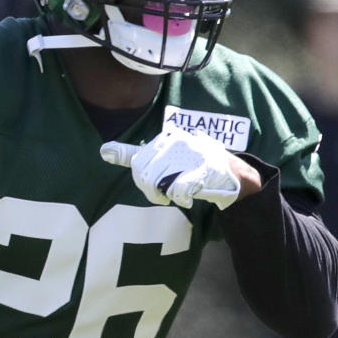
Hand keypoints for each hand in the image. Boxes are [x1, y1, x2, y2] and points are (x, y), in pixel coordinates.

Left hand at [101, 124, 260, 209]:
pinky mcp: (202, 169)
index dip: (145, 181)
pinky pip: (177, 191)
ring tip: (180, 194)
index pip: (138, 163)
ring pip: (159, 184)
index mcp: (167, 137)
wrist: (234, 174)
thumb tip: (103, 150)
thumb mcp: (165, 154)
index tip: (156, 184)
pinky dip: (182, 199)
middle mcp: (177, 141)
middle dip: (153, 192)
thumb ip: (134, 153)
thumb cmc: (196, 166)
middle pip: (146, 177)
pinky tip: (190, 197)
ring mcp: (191, 154)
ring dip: (168, 196)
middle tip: (167, 195)